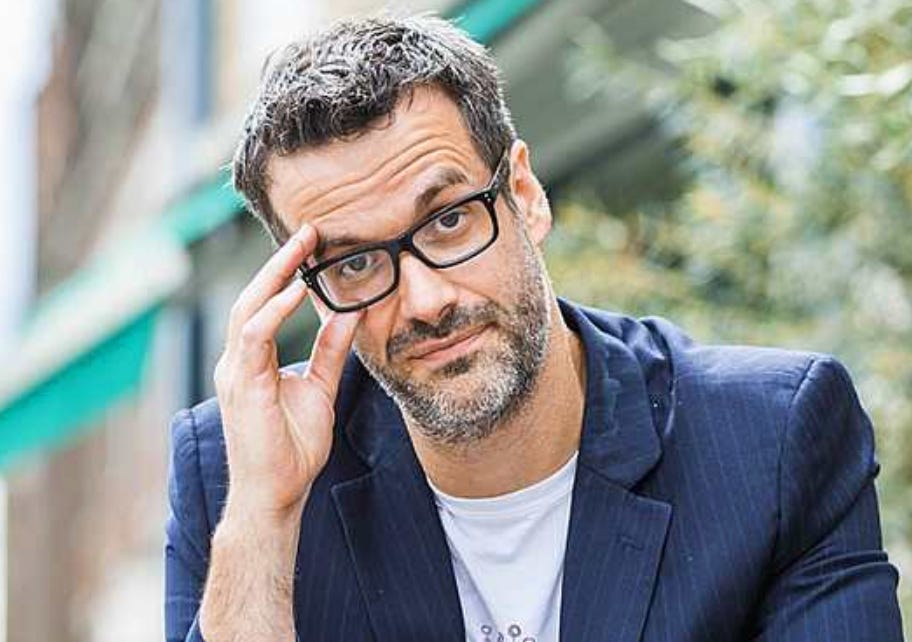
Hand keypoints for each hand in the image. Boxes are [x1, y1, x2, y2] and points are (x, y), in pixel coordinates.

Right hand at [213, 224, 360, 521]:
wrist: (276, 493)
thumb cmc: (292, 448)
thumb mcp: (319, 388)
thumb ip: (330, 351)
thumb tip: (349, 314)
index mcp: (253, 360)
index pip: (265, 303)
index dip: (285, 272)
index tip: (312, 245)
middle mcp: (238, 360)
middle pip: (253, 296)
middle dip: (280, 262)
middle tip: (309, 232)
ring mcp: (235, 371)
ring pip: (248, 307)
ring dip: (276, 274)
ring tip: (302, 247)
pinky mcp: (243, 385)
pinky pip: (255, 336)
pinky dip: (274, 310)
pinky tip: (296, 291)